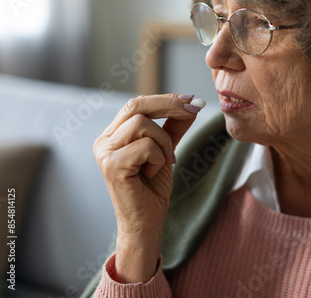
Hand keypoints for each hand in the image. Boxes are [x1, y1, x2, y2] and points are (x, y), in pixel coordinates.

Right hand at [93, 94, 203, 281]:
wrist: (146, 221)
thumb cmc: (152, 188)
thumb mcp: (166, 150)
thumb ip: (174, 127)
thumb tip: (192, 104)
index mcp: (113, 135)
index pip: (136, 104)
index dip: (165, 100)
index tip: (192, 100)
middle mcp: (104, 141)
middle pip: (135, 106)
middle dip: (169, 105)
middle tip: (195, 108)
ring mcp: (105, 153)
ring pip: (143, 124)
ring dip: (164, 142)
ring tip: (164, 162)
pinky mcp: (113, 165)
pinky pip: (145, 146)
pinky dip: (158, 158)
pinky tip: (152, 173)